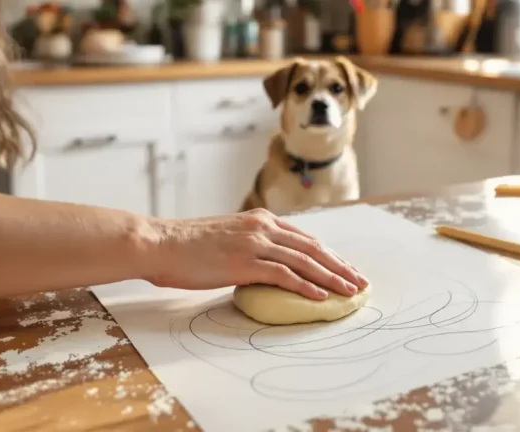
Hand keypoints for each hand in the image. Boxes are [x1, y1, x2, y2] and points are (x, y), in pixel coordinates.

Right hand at [146, 209, 368, 299]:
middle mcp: (263, 228)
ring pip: (305, 261)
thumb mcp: (226, 237)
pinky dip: (306, 286)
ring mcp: (255, 243)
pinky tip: (321, 296)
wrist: (160, 242)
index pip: (305, 238)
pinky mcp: (245, 262)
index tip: (345, 268)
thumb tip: (265, 265)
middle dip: (340, 265)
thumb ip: (250, 246)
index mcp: (260, 220)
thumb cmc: (186, 245)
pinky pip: (284, 275)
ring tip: (351, 291)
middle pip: (313, 248)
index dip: (329, 255)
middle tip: (360, 282)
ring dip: (332, 277)